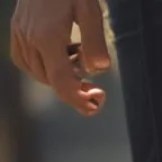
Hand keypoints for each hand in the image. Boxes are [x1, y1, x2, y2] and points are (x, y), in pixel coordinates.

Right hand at [9, 0, 109, 115]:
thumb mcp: (90, 11)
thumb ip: (95, 41)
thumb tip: (99, 69)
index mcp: (48, 37)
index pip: (61, 81)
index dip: (78, 99)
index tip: (95, 104)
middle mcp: (29, 39)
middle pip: (51, 80)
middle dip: (74, 88)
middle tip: (95, 88)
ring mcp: (19, 34)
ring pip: (38, 72)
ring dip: (60, 75)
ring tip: (78, 58)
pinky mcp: (16, 30)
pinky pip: (25, 60)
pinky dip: (43, 66)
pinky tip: (60, 54)